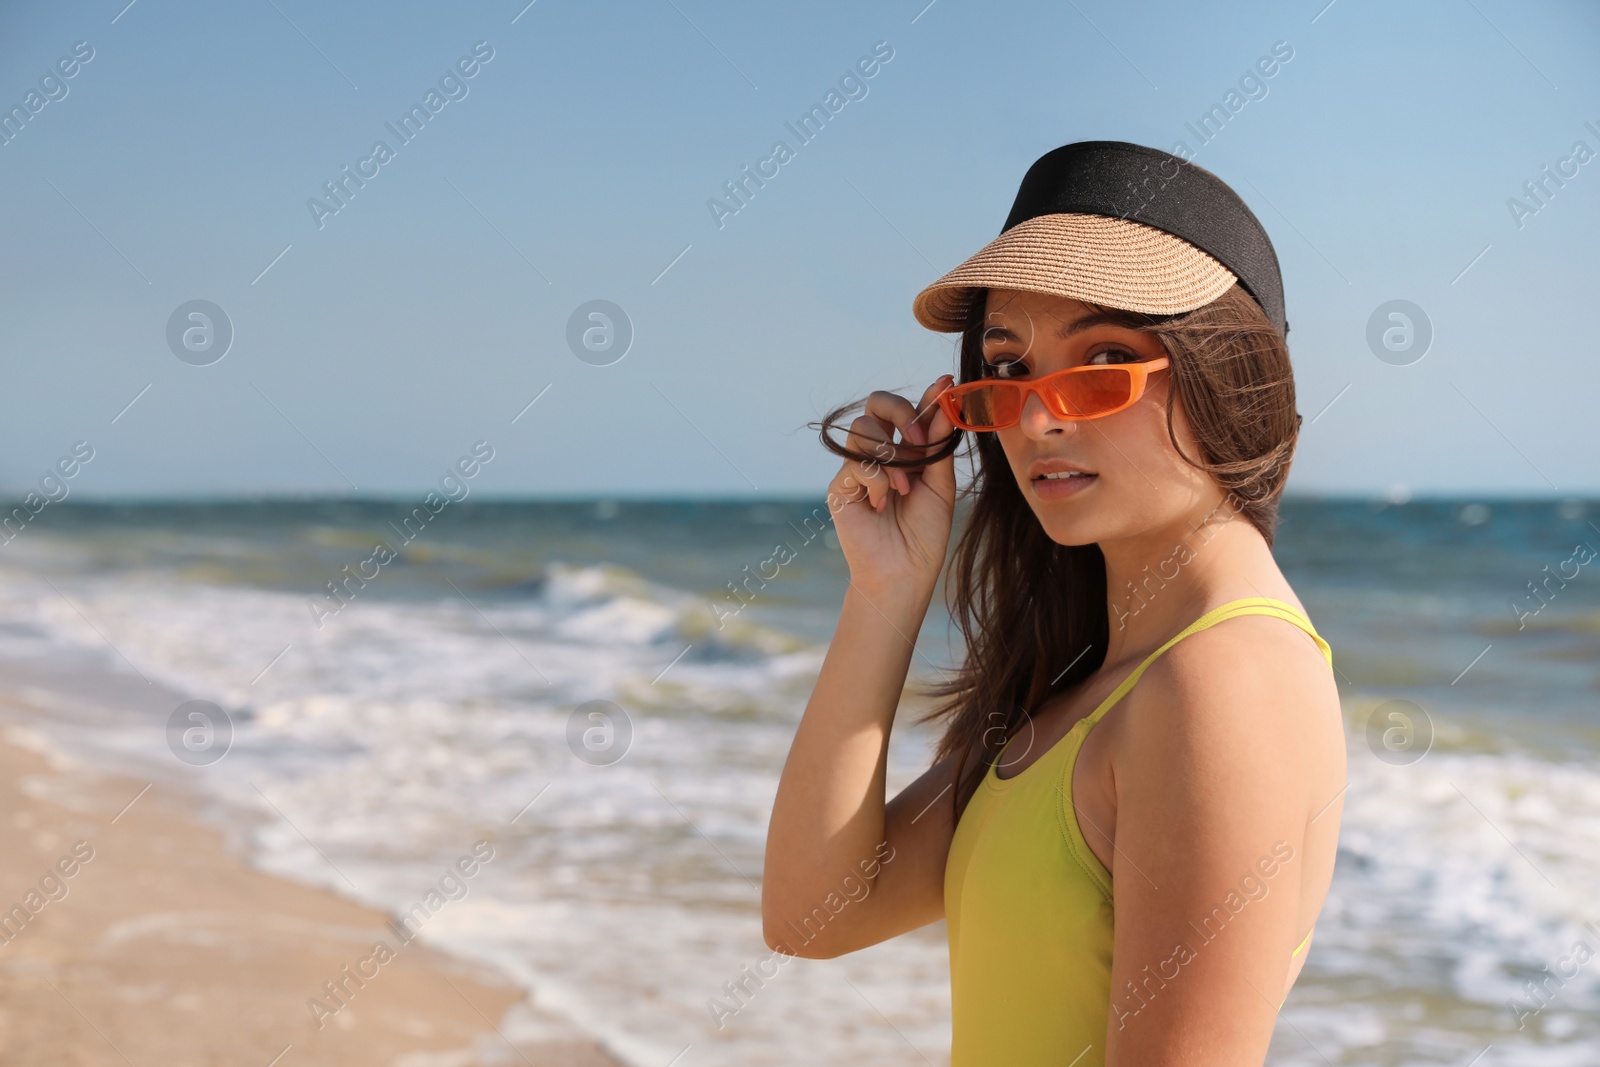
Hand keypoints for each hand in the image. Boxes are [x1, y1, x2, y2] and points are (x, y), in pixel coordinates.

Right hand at [825, 375, 957, 603]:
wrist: (905, 572)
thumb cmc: (925, 534)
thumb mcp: (941, 485)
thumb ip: (938, 444)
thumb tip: (945, 402)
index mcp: (906, 451)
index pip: (910, 412)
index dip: (927, 396)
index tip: (945, 384)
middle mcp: (880, 455)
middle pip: (876, 404)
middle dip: (900, 412)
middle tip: (918, 439)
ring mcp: (857, 469)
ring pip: (862, 428)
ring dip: (890, 454)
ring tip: (904, 487)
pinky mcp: (840, 486)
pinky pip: (856, 462)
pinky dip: (877, 480)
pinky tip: (883, 503)